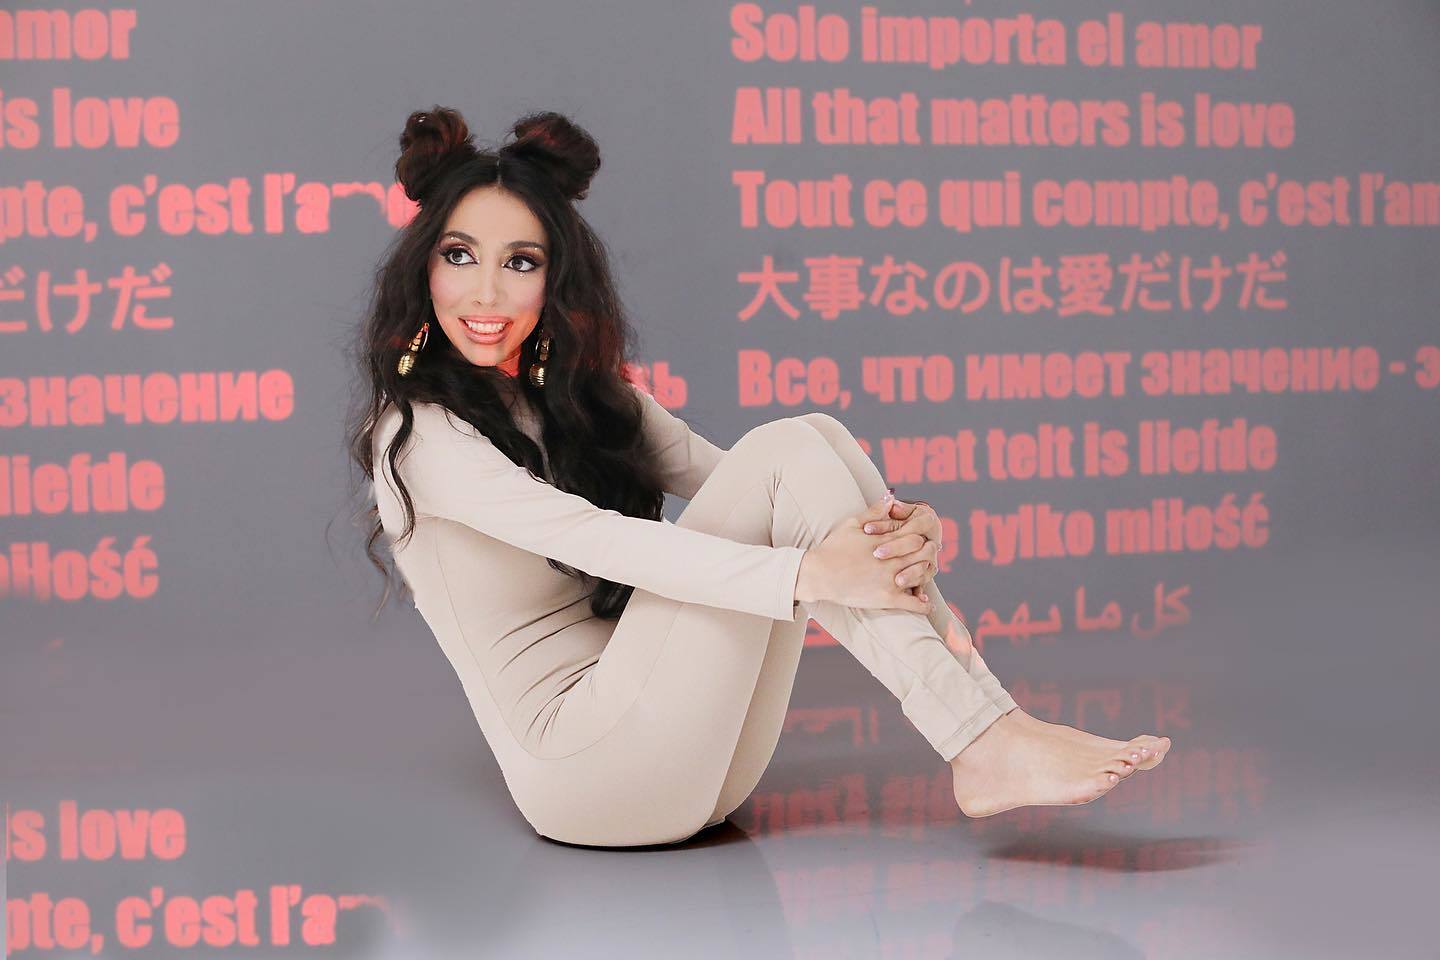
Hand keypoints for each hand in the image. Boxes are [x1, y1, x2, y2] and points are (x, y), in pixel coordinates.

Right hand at [796, 497, 931, 613]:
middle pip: (923, 553)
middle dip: (927, 553)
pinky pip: (913, 604)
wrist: (818, 574)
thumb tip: (891, 497)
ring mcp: (890, 580)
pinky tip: (926, 604)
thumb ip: (874, 512)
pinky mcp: (887, 598)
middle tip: (928, 555)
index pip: (915, 535)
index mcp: (884, 541)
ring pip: (922, 575)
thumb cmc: (832, 548)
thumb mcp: (852, 524)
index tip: (920, 540)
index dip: (921, 537)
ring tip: (926, 574)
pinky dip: (923, 605)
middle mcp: (891, 560)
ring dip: (926, 574)